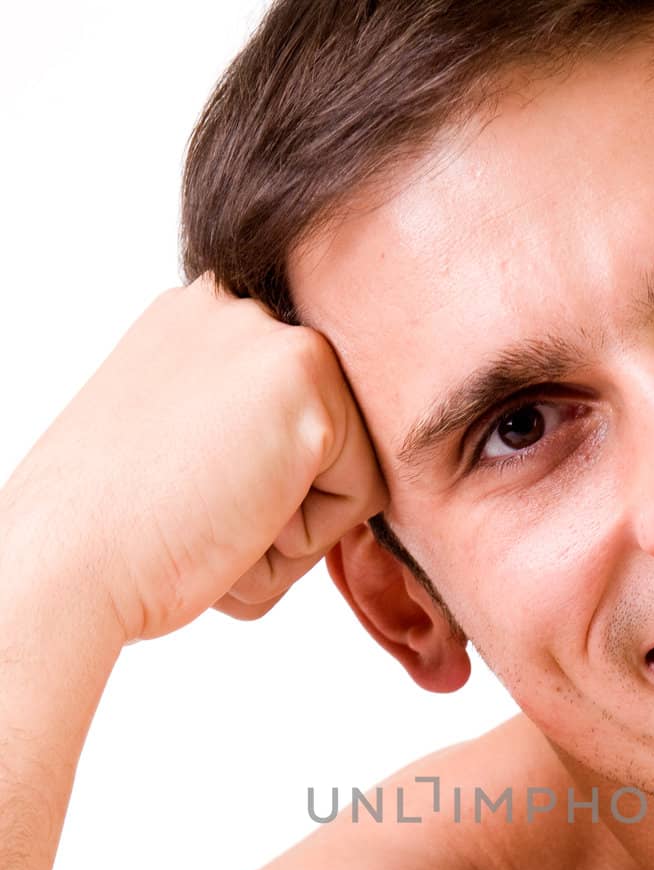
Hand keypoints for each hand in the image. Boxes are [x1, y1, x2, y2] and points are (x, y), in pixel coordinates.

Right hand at [0, 273, 387, 642]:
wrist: (71, 560)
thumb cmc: (115, 533)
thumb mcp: (180, 450)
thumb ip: (245, 432)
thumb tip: (311, 462)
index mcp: (197, 323)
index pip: (292, 419)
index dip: (257, 485)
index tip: (188, 495)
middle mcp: (235, 308)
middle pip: (329, 439)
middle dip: (281, 503)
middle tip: (197, 510)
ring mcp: (272, 335)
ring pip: (350, 469)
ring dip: (293, 526)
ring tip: (214, 517)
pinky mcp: (308, 382)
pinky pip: (364, 496)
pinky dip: (307, 539)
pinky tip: (235, 520)